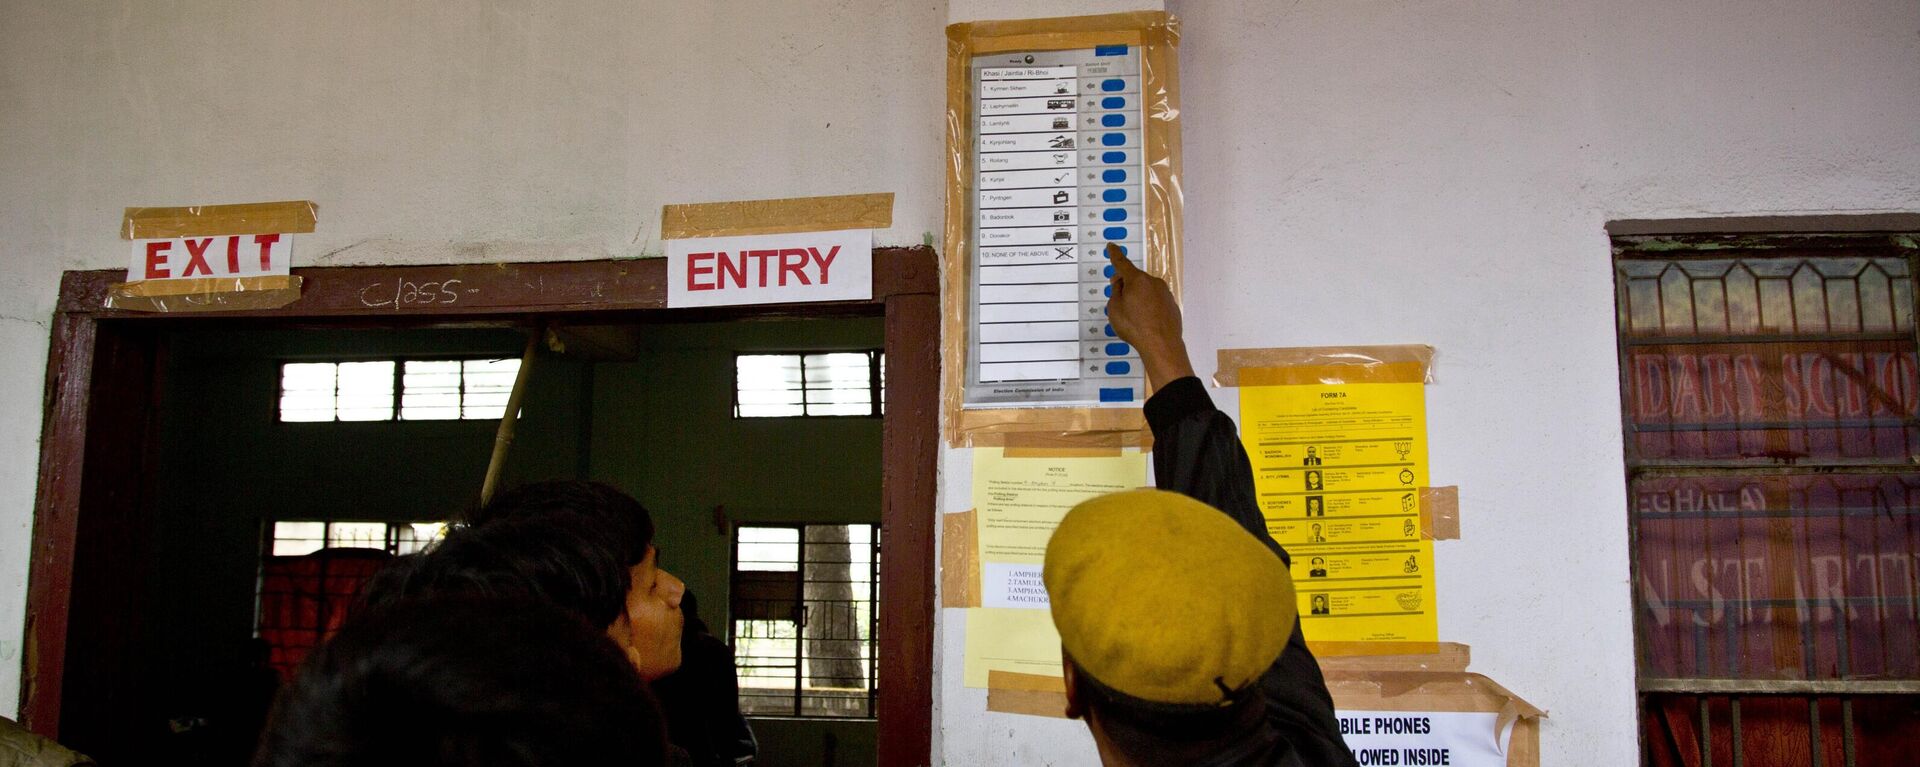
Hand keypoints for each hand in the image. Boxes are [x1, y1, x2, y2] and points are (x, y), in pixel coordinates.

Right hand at [1104, 244, 1193, 388]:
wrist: (1161, 344)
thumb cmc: (1134, 326)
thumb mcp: (1115, 309)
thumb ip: (1116, 292)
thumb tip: (1120, 282)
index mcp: (1137, 280)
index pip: (1122, 263)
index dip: (1115, 255)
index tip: (1111, 246)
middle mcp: (1153, 282)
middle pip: (1135, 279)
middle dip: (1126, 286)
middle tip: (1119, 302)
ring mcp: (1165, 293)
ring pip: (1147, 291)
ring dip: (1139, 298)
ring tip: (1133, 318)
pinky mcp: (1172, 305)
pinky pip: (1156, 302)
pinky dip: (1149, 308)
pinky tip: (1146, 322)